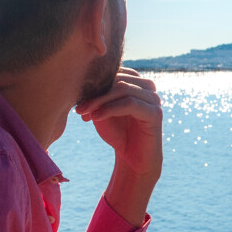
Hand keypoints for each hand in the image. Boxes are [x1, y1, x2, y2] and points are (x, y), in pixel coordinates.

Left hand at [74, 68, 162, 224]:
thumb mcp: (102, 111)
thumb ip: (97, 95)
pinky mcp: (155, 113)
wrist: (133, 160)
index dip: (94, 81)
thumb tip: (81, 80)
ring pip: (123, 89)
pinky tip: (95, 118)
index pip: (115, 71)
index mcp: (136, 82)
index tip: (76, 97)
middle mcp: (148, 88)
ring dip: (100, 100)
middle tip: (78, 107)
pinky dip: (110, 109)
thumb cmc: (118, 134)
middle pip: (118, 79)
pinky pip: (130, 104)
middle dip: (95, 92)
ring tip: (84, 113)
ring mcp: (153, 100)